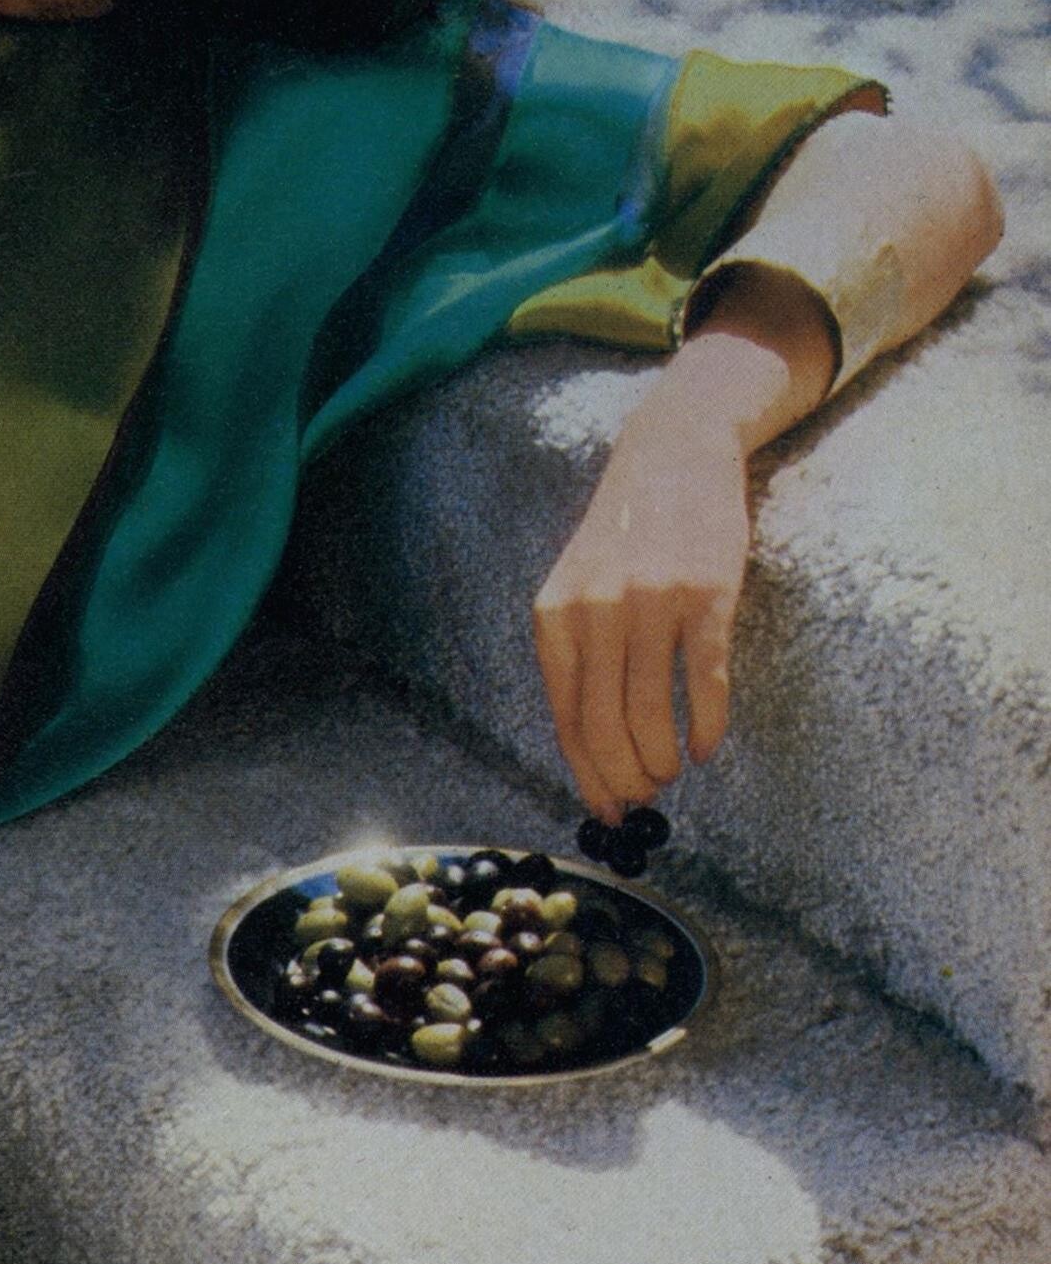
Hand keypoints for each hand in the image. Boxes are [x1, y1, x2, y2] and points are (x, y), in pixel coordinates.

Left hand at [531, 402, 751, 823]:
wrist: (673, 455)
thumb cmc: (626, 538)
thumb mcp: (579, 592)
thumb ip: (579, 658)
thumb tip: (590, 747)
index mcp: (555, 619)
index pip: (566, 720)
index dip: (588, 775)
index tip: (606, 809)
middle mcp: (596, 613)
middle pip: (604, 726)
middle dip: (624, 777)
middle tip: (645, 796)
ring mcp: (651, 602)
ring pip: (650, 712)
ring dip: (661, 759)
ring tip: (673, 772)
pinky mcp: (705, 594)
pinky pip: (704, 680)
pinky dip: (706, 725)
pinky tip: (707, 746)